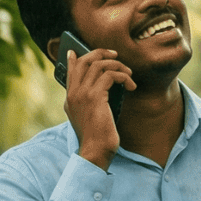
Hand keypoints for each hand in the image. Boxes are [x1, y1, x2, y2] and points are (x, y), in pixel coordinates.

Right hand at [64, 48, 134, 168]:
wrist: (95, 151)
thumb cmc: (96, 137)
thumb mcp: (89, 117)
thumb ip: (90, 101)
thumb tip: (103, 87)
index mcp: (70, 98)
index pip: (71, 70)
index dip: (77, 57)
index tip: (79, 50)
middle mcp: (74, 93)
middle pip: (85, 61)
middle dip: (101, 53)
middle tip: (116, 55)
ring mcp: (83, 94)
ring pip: (99, 65)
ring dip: (117, 65)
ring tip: (129, 74)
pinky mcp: (95, 97)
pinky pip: (110, 75)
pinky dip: (123, 77)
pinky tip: (131, 86)